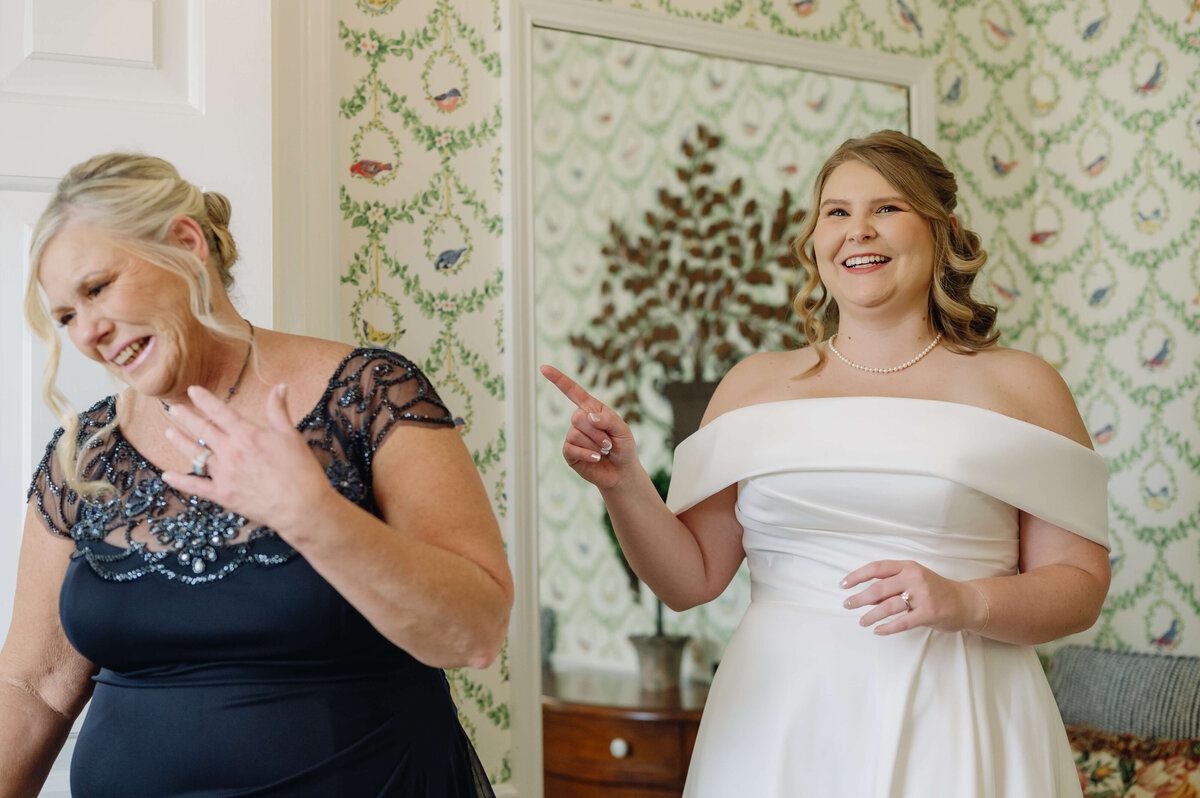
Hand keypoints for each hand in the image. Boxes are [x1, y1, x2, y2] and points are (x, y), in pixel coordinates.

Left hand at [160, 384, 332, 533]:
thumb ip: (279, 411)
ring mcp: (223, 474)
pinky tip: (167, 475)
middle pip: (202, 430)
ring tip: (168, 432)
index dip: (204, 400)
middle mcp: (230, 451)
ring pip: (195, 454)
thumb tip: (278, 387)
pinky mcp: (222, 494)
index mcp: (247, 434)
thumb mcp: (291, 435)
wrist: (300, 506)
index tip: (192, 391)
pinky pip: (196, 486)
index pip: (220, 412)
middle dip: (186, 417)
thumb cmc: (300, 470)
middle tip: (174, 409)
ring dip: (180, 442)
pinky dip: (180, 480)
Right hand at [539, 364, 638, 489]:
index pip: (573, 391)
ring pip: (576, 434)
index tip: (543, 368)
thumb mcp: (623, 430)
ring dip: (595, 444)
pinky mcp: (568, 452)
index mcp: (591, 408)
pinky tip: (596, 458)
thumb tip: (588, 416)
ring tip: (604, 451)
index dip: (558, 379)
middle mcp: (579, 420)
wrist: (621, 472)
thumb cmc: (623, 447)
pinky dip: (587, 453)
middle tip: (609, 443)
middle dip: (597, 432)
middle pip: (578, 417)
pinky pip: (572, 448)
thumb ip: (608, 420)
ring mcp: (572, 436)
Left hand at [840, 560, 986, 635]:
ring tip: (861, 621)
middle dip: (859, 598)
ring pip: (888, 606)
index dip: (857, 576)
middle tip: (847, 605)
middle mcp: (914, 578)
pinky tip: (877, 631)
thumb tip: (864, 593)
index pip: (877, 568)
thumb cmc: (935, 590)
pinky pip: (903, 622)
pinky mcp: (929, 613)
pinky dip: (887, 628)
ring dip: (871, 615)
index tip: (843, 584)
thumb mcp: (914, 579)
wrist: (966, 602)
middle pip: (879, 588)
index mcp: (908, 566)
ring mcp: (923, 595)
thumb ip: (893, 584)